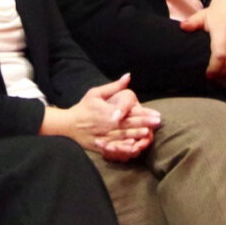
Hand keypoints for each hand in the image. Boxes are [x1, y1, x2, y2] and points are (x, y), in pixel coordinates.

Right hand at [41, 74, 157, 158]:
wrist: (68, 125)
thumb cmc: (84, 107)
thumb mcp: (96, 93)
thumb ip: (114, 86)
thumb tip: (128, 76)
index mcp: (106, 111)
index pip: (128, 113)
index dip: (143, 115)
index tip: (156, 115)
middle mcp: (105, 124)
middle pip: (127, 125)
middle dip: (143, 124)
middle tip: (157, 123)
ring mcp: (102, 136)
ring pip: (121, 137)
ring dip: (135, 136)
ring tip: (148, 134)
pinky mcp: (99, 146)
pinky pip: (113, 148)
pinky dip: (122, 149)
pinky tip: (131, 148)